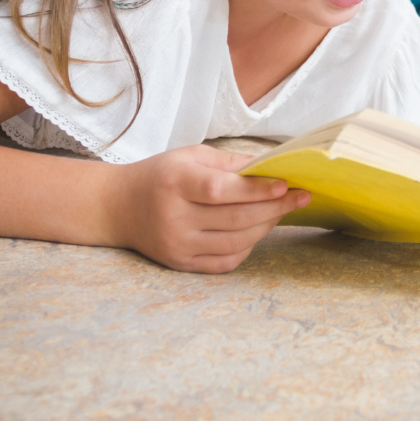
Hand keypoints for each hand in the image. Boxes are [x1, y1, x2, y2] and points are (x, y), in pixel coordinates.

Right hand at [104, 145, 310, 273]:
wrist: (118, 207)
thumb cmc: (161, 176)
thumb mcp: (190, 156)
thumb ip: (229, 162)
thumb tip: (271, 167)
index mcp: (175, 183)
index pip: (222, 191)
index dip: (256, 190)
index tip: (285, 184)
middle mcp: (174, 217)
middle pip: (235, 219)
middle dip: (275, 208)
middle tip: (301, 197)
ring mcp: (177, 245)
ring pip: (235, 241)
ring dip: (266, 226)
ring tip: (282, 211)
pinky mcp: (180, 263)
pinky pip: (225, 261)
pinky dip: (247, 246)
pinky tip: (257, 230)